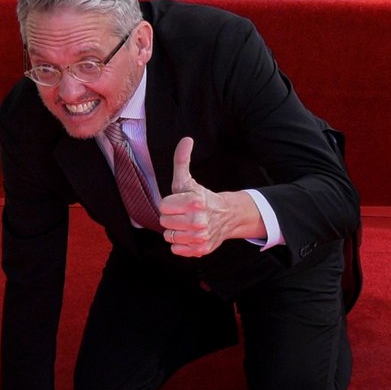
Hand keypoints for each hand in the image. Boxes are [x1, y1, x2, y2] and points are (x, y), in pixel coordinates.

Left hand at [159, 137, 264, 256]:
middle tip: (183, 214)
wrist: (227, 217)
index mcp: (194, 202)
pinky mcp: (200, 249)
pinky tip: (189, 236)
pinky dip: (180, 244)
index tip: (179, 203)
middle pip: (164, 222)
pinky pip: (175, 249)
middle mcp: (198, 221)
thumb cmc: (201, 198)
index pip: (163, 207)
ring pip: (169, 236)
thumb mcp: (188, 180)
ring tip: (186, 225)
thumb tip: (186, 139)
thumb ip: (182, 161)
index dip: (169, 204)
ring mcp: (200, 237)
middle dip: (171, 217)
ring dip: (175, 231)